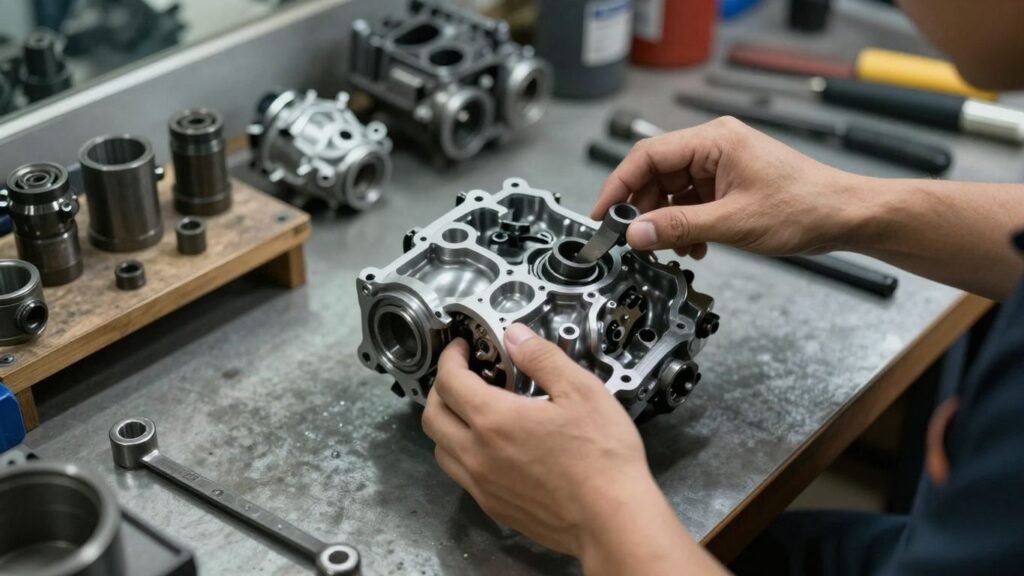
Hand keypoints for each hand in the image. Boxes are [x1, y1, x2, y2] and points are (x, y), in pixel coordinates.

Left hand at [422, 324, 728, 574]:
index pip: (449, 381)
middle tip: (462, 375)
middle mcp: (478, 455)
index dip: (450, 358)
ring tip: (473, 411)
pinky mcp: (494, 508)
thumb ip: (542, 358)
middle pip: (432, 417)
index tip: (461, 349)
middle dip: (441, 389)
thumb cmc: (602, 459)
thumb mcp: (581, 391)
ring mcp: (483, 485)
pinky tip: (492, 447)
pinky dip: (463, 454)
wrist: (613, 522)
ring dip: (447, 424)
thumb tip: (516, 336)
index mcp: (494, 421)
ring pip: (441, 450)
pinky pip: (462, 476)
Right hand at [592, 117, 867, 258]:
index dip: (618, 185)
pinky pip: (692, 201)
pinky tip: (694, 246)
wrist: (845, 216)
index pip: (647, 155)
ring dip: (666, 221)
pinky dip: (685, 224)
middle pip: (656, 173)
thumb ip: (678, 227)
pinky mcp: (730, 183)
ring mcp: (722, 164)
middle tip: (632, 238)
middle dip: (642, 208)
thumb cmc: (804, 207)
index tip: (602, 213)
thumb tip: (635, 233)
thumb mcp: (733, 222)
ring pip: (672, 190)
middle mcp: (715, 146)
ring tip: (671, 247)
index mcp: (714, 140)